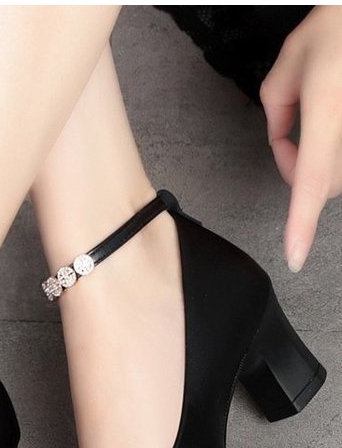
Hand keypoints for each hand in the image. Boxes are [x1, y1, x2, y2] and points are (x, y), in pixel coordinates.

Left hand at [260, 6, 341, 271]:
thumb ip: (277, 109)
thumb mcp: (291, 61)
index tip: (295, 257)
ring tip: (317, 121)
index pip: (311, 179)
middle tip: (287, 140)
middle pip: (328, 184)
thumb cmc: (337, 24)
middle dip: (300, 174)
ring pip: (341, 175)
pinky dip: (335, 154)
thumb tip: (283, 143)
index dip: (302, 223)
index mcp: (329, 109)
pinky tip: (333, 124)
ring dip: (322, 164)